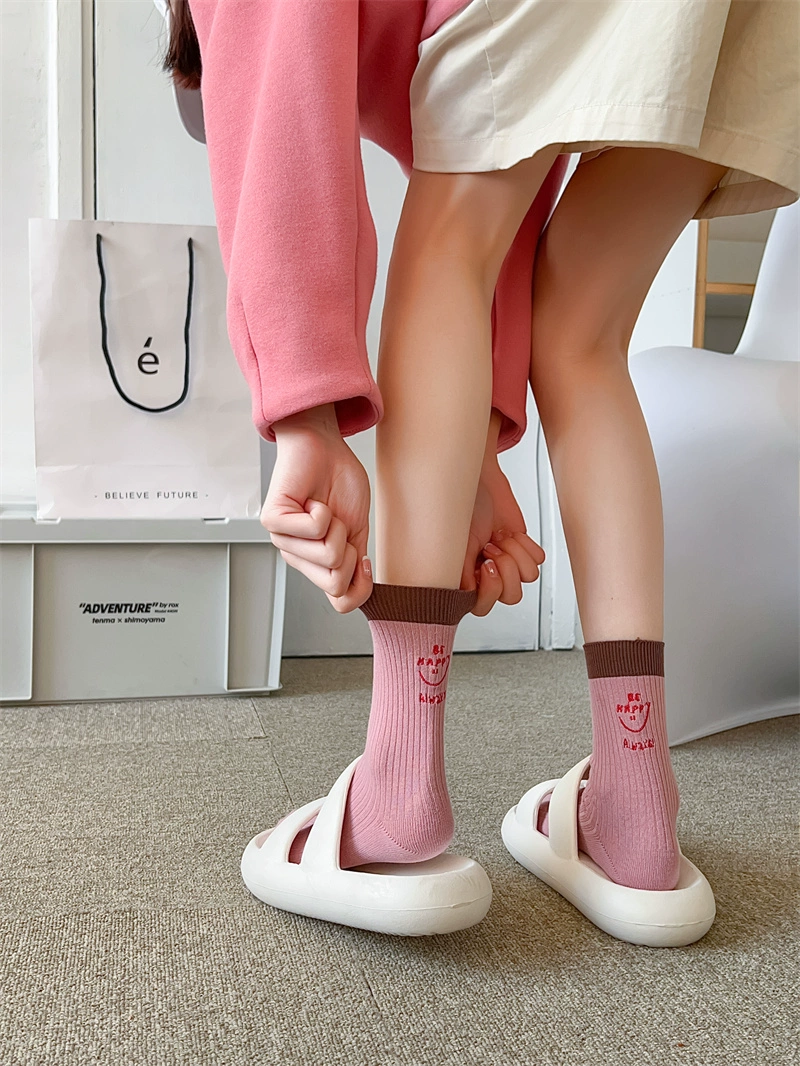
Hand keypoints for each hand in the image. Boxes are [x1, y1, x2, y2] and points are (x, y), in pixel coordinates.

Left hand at [261, 404, 372, 612]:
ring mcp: (282, 540)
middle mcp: (296, 557)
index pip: (340, 601)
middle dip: (350, 551)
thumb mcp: (357, 532)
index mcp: (316, 564)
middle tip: (338, 524)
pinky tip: (312, 499)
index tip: (360, 554)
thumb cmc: (338, 483)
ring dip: (337, 526)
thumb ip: (356, 567)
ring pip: (328, 555)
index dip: (361, 583)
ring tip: (323, 508)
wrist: (324, 446)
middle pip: (335, 582)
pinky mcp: (273, 520)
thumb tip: (360, 595)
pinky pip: (314, 529)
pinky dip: (323, 510)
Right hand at [461, 418, 544, 616]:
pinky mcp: (524, 550)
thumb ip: (457, 574)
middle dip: (507, 569)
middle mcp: (486, 576)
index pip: (482, 607)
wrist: (476, 481)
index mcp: (464, 581)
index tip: (485, 566)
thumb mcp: (451, 545)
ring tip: (499, 537)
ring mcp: (507, 564)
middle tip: (492, 547)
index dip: (489, 591)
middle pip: (511, 596)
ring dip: (516, 553)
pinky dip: (526, 544)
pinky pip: (538, 560)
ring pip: (528, 578)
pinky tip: (509, 533)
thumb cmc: (457, 509)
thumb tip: (464, 594)